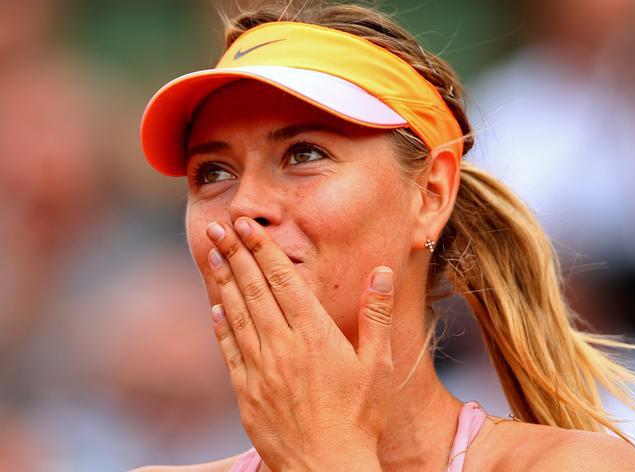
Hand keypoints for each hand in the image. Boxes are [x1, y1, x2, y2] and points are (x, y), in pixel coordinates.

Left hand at [206, 217, 393, 471]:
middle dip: (237, 254)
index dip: (263, 249)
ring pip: (237, 314)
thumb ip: (376, 315)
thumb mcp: (377, 364)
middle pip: (254, 290)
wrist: (327, 467)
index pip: (284, 280)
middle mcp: (282, 346)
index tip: (248, 225)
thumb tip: (382, 272)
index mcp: (314, 334)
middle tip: (220, 226)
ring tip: (212, 253)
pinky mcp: (246, 392)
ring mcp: (260, 369)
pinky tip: (213, 306)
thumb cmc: (359, 417)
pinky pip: (229, 351)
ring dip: (223, 281)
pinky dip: (220, 325)